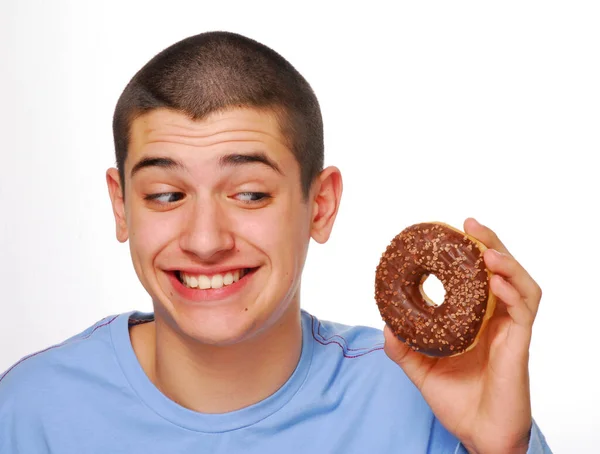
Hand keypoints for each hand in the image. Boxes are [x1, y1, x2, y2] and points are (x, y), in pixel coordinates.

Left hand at [384, 218, 540, 453]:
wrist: (477, 434)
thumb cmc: (457, 401)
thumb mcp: (421, 369)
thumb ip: (403, 347)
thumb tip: (385, 324)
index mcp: (476, 320)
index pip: (478, 277)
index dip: (470, 253)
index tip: (452, 232)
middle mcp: (496, 320)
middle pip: (502, 272)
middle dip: (490, 244)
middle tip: (470, 224)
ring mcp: (510, 331)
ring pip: (520, 285)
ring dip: (506, 263)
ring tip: (486, 249)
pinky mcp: (518, 346)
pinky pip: (522, 312)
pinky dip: (511, 292)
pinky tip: (495, 282)